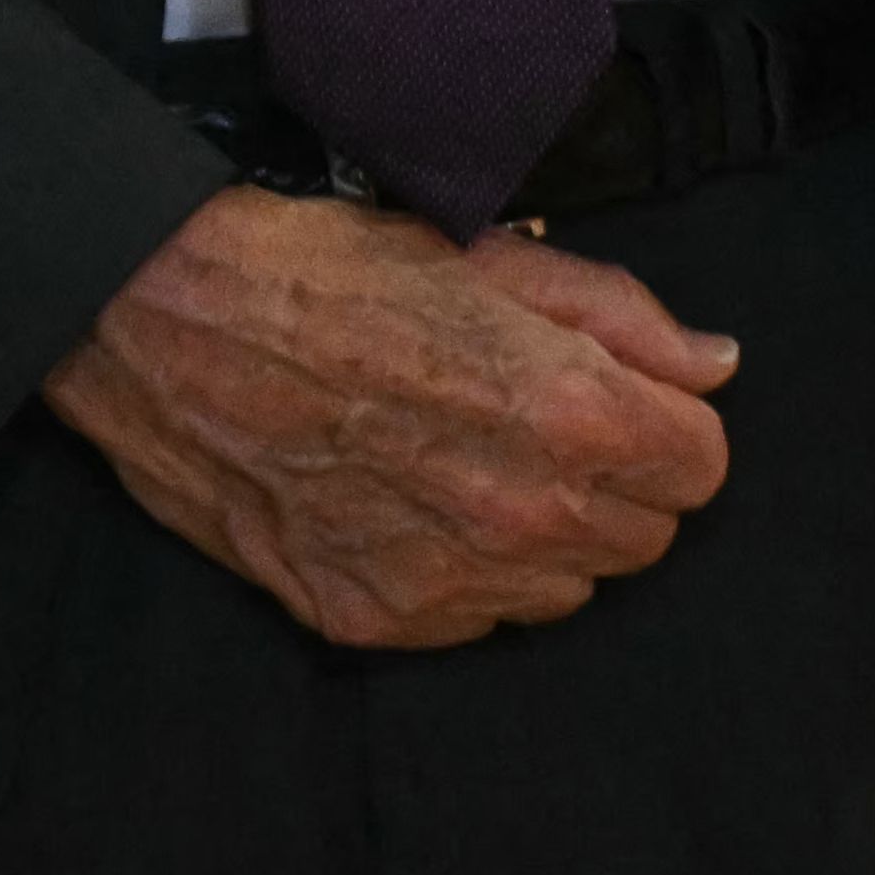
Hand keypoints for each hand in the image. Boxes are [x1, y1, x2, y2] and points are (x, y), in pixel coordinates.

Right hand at [45, 187, 735, 648]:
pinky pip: (472, 621)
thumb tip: (715, 366)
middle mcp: (521, 518)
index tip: (614, 399)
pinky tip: (398, 500)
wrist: (159, 319)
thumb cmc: (319, 270)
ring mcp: (447, 581)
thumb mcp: (481, 253)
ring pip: (564, 592)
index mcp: (566, 413)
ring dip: (539, 538)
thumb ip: (618, 315)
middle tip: (527, 421)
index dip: (664, 425)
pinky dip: (456, 573)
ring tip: (456, 460)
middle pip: (644, 539)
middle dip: (610, 482)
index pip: (703, 466)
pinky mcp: (373, 617)